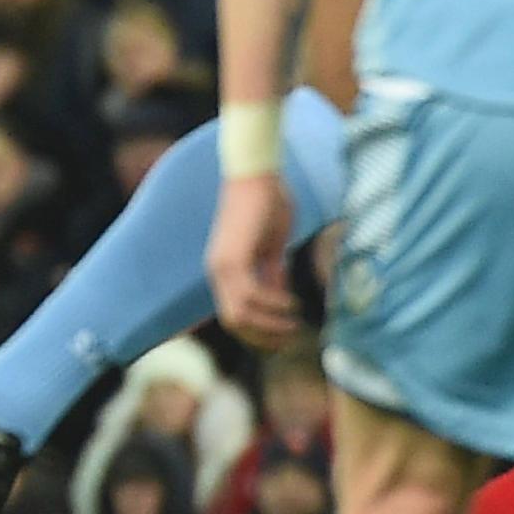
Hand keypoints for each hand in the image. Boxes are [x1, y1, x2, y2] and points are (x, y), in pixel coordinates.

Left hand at [207, 172, 299, 348]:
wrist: (258, 174)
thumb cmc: (268, 204)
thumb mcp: (272, 247)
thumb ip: (272, 273)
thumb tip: (279, 297)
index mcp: (225, 270)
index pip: (234, 315)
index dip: (258, 332)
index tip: (284, 340)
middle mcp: (218, 271)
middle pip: (233, 322)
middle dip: (263, 337)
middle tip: (291, 340)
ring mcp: (222, 265)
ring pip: (239, 315)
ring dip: (269, 326)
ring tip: (294, 325)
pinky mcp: (233, 257)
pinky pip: (250, 294)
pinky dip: (272, 304)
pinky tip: (292, 304)